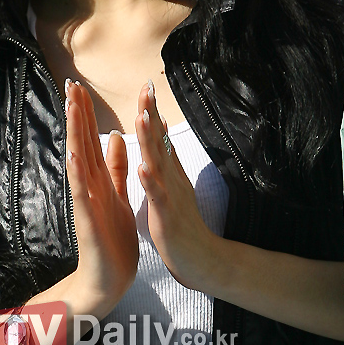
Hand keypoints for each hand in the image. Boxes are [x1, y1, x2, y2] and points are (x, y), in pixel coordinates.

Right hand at [65, 80, 137, 317]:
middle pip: (81, 143)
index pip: (90, 138)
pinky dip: (78, 174)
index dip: (85, 113)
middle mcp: (88, 185)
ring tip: (71, 108)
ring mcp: (86, 201)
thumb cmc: (113, 238)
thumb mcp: (118, 194)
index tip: (80, 86)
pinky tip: (75, 155)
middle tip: (70, 84)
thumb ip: (115, 167)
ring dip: (75, 134)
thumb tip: (115, 136)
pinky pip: (82, 193)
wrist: (110, 278)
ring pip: (79, 161)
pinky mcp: (88, 220)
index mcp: (97, 179)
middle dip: (77, 114)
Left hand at [135, 80, 216, 289]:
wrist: (202, 260)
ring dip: (150, 140)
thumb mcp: (176, 185)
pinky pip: (158, 196)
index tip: (145, 84)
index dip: (152, 111)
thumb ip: (169, 159)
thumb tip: (163, 131)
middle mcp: (171, 178)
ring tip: (141, 116)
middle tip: (146, 86)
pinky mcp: (167, 215)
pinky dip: (150, 181)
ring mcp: (170, 195)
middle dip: (151, 114)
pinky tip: (143, 167)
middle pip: (159, 141)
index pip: (159, 136)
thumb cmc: (184, 224)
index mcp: (169, 172)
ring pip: (158, 163)